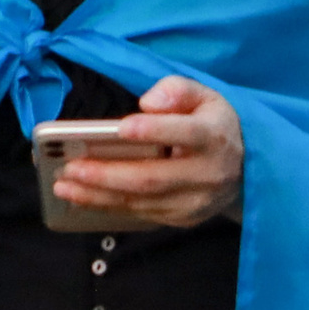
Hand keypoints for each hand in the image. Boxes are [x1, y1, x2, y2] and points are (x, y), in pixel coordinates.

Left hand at [52, 78, 244, 228]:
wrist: (245, 170)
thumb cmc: (212, 126)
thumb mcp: (204, 97)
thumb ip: (177, 90)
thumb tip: (148, 103)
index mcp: (215, 138)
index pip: (186, 133)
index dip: (155, 131)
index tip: (122, 127)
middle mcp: (209, 175)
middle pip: (153, 178)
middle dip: (107, 175)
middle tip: (70, 169)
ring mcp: (197, 203)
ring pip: (143, 202)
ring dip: (99, 196)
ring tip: (63, 186)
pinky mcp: (185, 219)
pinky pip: (143, 215)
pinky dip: (109, 208)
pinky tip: (82, 197)